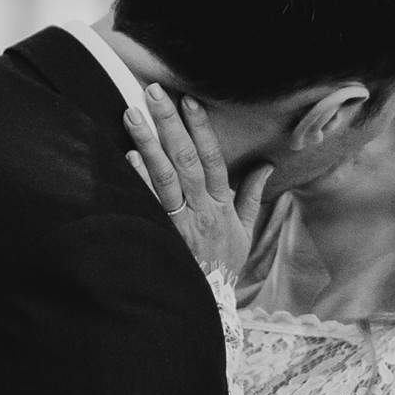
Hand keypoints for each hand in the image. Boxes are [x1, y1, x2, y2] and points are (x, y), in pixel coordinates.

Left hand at [124, 87, 271, 278]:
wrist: (209, 302)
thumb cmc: (224, 265)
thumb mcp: (245, 232)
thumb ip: (252, 196)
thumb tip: (266, 165)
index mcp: (221, 205)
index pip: (212, 158)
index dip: (201, 128)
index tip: (189, 100)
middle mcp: (201, 210)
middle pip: (185, 159)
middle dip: (169, 123)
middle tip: (153, 92)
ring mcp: (180, 223)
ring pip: (164, 177)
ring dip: (148, 143)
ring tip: (132, 115)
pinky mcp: (162, 236)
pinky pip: (149, 205)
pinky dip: (139, 180)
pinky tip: (128, 157)